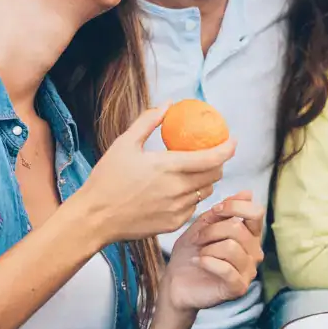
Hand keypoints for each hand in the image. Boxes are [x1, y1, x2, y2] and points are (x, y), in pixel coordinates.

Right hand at [69, 106, 232, 243]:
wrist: (94, 218)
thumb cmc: (107, 179)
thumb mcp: (124, 144)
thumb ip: (148, 122)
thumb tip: (167, 104)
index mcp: (169, 167)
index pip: (212, 158)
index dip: (228, 148)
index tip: (232, 140)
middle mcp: (178, 189)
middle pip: (215, 175)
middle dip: (218, 164)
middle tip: (211, 156)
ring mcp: (178, 209)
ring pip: (205, 192)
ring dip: (205, 181)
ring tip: (192, 173)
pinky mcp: (174, 224)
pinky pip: (193, 207)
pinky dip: (191, 197)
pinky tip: (177, 192)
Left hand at [159, 193, 263, 312]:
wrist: (175, 282)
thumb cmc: (190, 253)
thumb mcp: (203, 226)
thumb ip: (224, 211)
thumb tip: (248, 193)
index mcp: (249, 236)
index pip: (256, 213)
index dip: (234, 207)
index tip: (215, 211)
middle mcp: (254, 253)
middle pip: (238, 229)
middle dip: (211, 231)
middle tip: (198, 239)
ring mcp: (248, 272)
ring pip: (231, 248)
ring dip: (208, 248)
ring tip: (199, 254)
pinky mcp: (238, 288)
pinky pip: (227, 269)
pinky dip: (208, 263)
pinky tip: (200, 263)